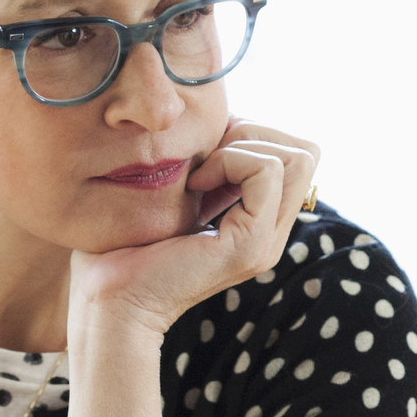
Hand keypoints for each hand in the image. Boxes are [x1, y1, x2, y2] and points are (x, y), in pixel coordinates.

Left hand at [69, 117, 319, 338]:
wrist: (109, 298)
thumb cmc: (127, 243)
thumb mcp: (179, 190)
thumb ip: (209, 164)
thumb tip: (222, 119)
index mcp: (259, 222)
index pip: (297, 155)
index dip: (254, 135)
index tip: (205, 151)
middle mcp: (272, 234)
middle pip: (306, 154)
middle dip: (255, 134)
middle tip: (207, 155)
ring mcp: (266, 242)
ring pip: (299, 158)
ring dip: (243, 146)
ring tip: (201, 172)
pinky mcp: (250, 244)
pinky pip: (267, 171)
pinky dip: (229, 161)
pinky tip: (195, 183)